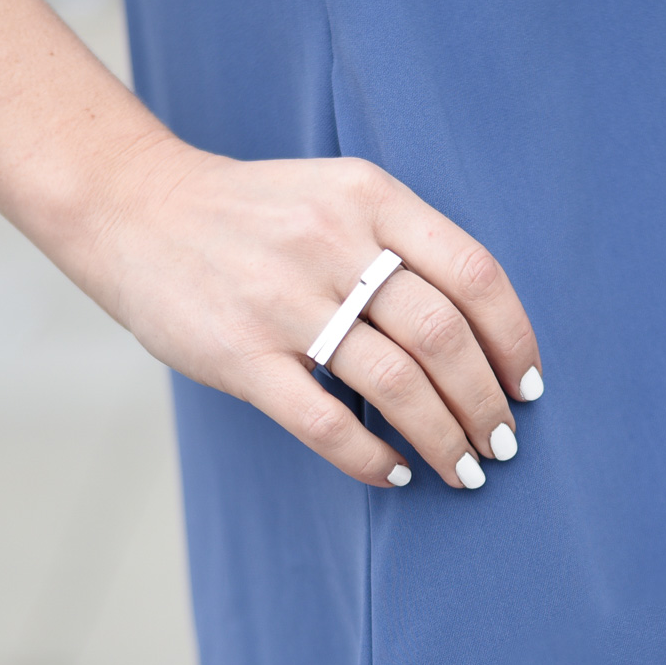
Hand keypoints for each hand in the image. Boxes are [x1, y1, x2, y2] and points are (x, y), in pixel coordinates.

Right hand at [92, 143, 543, 489]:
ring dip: (444, 438)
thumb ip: (405, 241)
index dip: (514, 339)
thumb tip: (483, 332)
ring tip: (463, 469)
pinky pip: (323, 422)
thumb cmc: (256, 212)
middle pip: (443, 335)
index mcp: (370, 196)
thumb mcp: (339, 193)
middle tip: (502, 444)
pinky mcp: (239, 355)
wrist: (137, 209)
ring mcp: (283, 300)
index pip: (474, 273)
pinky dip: (370, 456)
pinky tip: (392, 472)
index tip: (528, 385)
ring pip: (396, 384)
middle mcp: (332, 243)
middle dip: (486, 402)